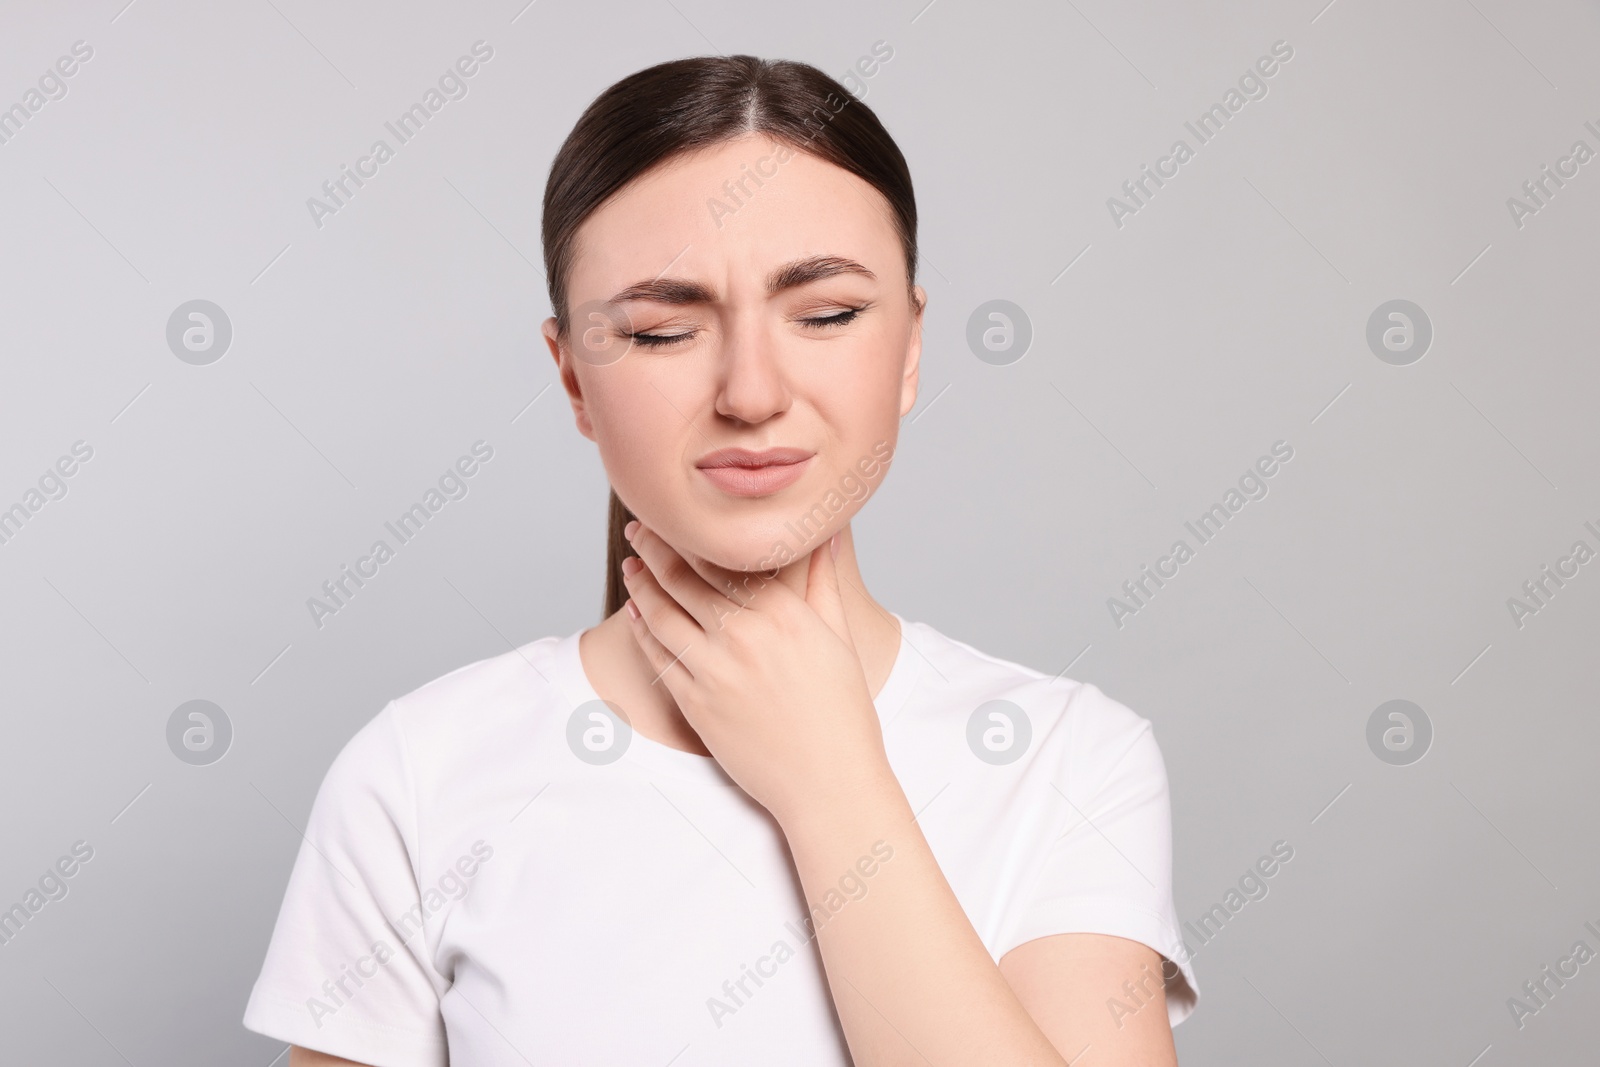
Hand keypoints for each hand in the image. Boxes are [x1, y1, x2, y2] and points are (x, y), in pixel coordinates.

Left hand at [619, 520, 893, 826]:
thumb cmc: (843, 714)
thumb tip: (823, 533)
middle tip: (638, 529)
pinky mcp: (696, 704)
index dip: (694, 534)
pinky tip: (636, 613)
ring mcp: (715, 670)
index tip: (677, 517)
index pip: (725, 558)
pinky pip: (658, 657)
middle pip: (684, 578)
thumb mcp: (840, 639)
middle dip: (655, 548)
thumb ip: (823, 582)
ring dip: (641, 584)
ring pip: (662, 613)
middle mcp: (744, 635)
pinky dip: (642, 630)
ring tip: (631, 566)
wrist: (829, 784)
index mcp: (783, 613)